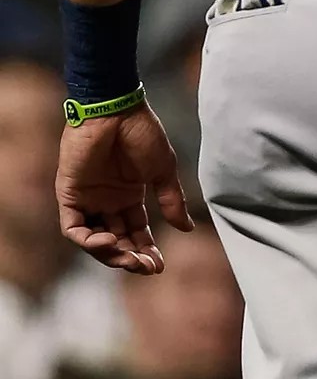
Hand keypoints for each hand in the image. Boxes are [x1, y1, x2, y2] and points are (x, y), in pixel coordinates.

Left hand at [58, 105, 191, 273]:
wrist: (116, 111)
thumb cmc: (142, 133)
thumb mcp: (163, 170)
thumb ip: (171, 200)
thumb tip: (186, 228)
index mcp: (129, 195)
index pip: (136, 232)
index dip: (147, 250)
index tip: (160, 266)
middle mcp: (106, 202)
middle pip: (116, 240)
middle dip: (130, 257)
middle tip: (146, 267)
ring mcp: (87, 200)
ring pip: (94, 240)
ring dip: (111, 254)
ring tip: (129, 259)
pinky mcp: (69, 196)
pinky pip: (73, 228)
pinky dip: (88, 240)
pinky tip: (108, 241)